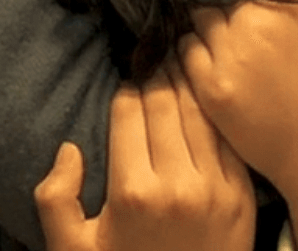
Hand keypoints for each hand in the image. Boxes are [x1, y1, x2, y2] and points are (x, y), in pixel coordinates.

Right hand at [34, 63, 254, 250]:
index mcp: (133, 192)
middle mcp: (177, 185)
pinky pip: (225, 137)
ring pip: (199, 112)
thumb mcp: (73, 249)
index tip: (125, 85)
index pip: (128, 111)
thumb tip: (70, 150)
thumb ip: (55, 198)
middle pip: (164, 103)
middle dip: (155, 77)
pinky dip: (213, 114)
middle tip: (152, 65)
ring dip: (187, 86)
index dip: (124, 90)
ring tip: (178, 70)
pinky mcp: (242, 194)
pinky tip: (205, 102)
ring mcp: (216, 188)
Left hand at [179, 0, 297, 250]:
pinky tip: (213, 53)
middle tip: (230, 3)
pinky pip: (185, 50)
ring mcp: (228, 61)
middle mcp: (252, 27)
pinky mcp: (211, 91)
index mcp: (285, 5)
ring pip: (197, 16)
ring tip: (221, 28)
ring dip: (206, 18)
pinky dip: (194, 46)